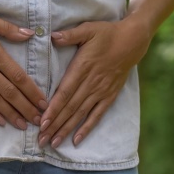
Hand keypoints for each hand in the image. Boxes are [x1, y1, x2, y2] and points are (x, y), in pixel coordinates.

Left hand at [39, 19, 150, 147]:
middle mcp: (91, 83)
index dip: (53, 109)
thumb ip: (70, 35)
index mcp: (83, 68)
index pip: (65, 93)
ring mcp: (101, 91)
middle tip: (41, 140)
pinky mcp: (109, 96)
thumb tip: (52, 36)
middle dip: (54, 125)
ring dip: (66, 130)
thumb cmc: (107, 34)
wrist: (133, 40)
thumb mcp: (88, 29)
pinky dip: (87, 128)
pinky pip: (97, 115)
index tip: (42, 122)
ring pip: (80, 115)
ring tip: (54, 143)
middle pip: (70, 108)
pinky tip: (77, 140)